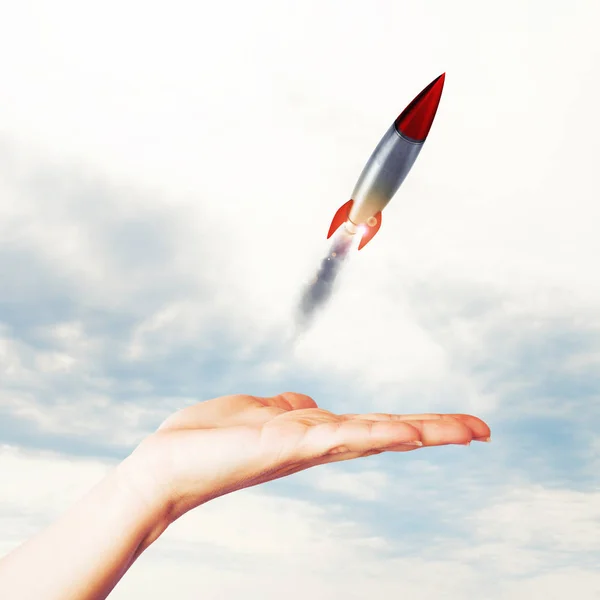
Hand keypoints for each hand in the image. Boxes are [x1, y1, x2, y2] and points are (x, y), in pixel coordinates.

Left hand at [120, 393, 490, 525]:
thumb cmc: (210, 439)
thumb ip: (288, 410)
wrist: (167, 465)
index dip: (412, 425)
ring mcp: (303, 446)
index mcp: (312, 434)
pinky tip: (402, 432)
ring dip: (417, 431)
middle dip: (434, 431)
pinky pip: (334, 437)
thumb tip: (309, 405)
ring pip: (370, 435)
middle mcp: (316, 444)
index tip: (451, 424)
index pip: (371, 427)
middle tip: (481, 430)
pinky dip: (371, 434)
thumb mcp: (258, 414)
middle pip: (384, 433)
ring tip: (463, 430)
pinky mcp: (283, 444)